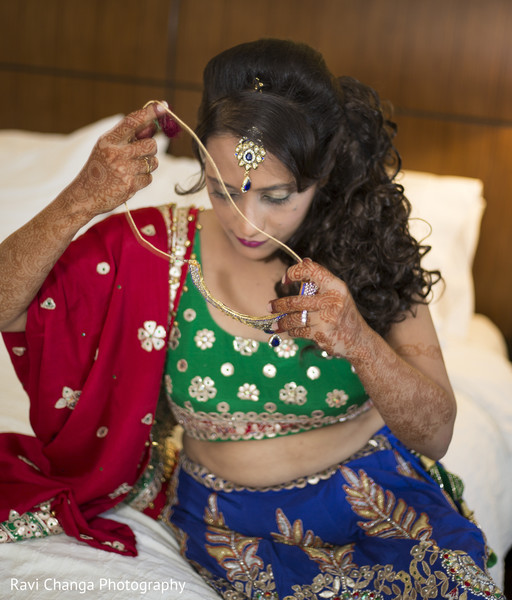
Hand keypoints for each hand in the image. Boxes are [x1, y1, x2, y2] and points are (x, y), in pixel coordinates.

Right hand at [66, 102, 166, 216]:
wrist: (85, 196)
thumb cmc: (98, 170)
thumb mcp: (106, 149)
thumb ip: (127, 138)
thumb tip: (152, 125)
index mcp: (108, 141)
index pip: (132, 122)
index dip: (149, 113)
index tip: (162, 105)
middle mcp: (115, 153)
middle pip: (151, 144)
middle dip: (151, 149)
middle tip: (140, 154)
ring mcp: (123, 170)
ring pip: (152, 162)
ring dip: (147, 165)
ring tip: (131, 169)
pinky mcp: (130, 185)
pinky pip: (149, 177)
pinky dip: (143, 179)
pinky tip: (130, 181)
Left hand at [269, 258, 369, 358]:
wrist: (359, 341)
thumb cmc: (344, 314)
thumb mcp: (337, 294)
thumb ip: (320, 281)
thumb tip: (304, 260)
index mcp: (336, 287)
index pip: (311, 271)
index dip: (294, 272)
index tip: (285, 280)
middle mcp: (332, 301)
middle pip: (296, 300)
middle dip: (279, 305)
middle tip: (270, 307)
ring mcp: (327, 319)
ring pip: (295, 318)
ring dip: (282, 321)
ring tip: (276, 324)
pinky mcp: (322, 335)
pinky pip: (299, 331)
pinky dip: (292, 331)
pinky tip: (291, 331)